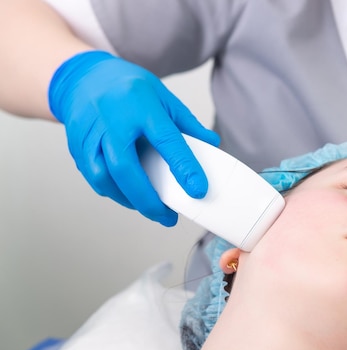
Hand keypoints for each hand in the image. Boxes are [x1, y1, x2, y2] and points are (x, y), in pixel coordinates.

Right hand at [48, 51, 219, 225]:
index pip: (166, 140)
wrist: (82, 77)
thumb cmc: (127, 87)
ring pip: (103, 176)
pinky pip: (93, 177)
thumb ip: (187, 123)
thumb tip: (212, 144)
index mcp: (140, 105)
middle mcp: (111, 120)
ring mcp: (89, 133)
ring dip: (128, 199)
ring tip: (150, 209)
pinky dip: (112, 191)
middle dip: (147, 199)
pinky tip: (129, 196)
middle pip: (125, 168)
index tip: (197, 190)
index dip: (183, 167)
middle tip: (166, 217)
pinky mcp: (76, 146)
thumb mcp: (163, 96)